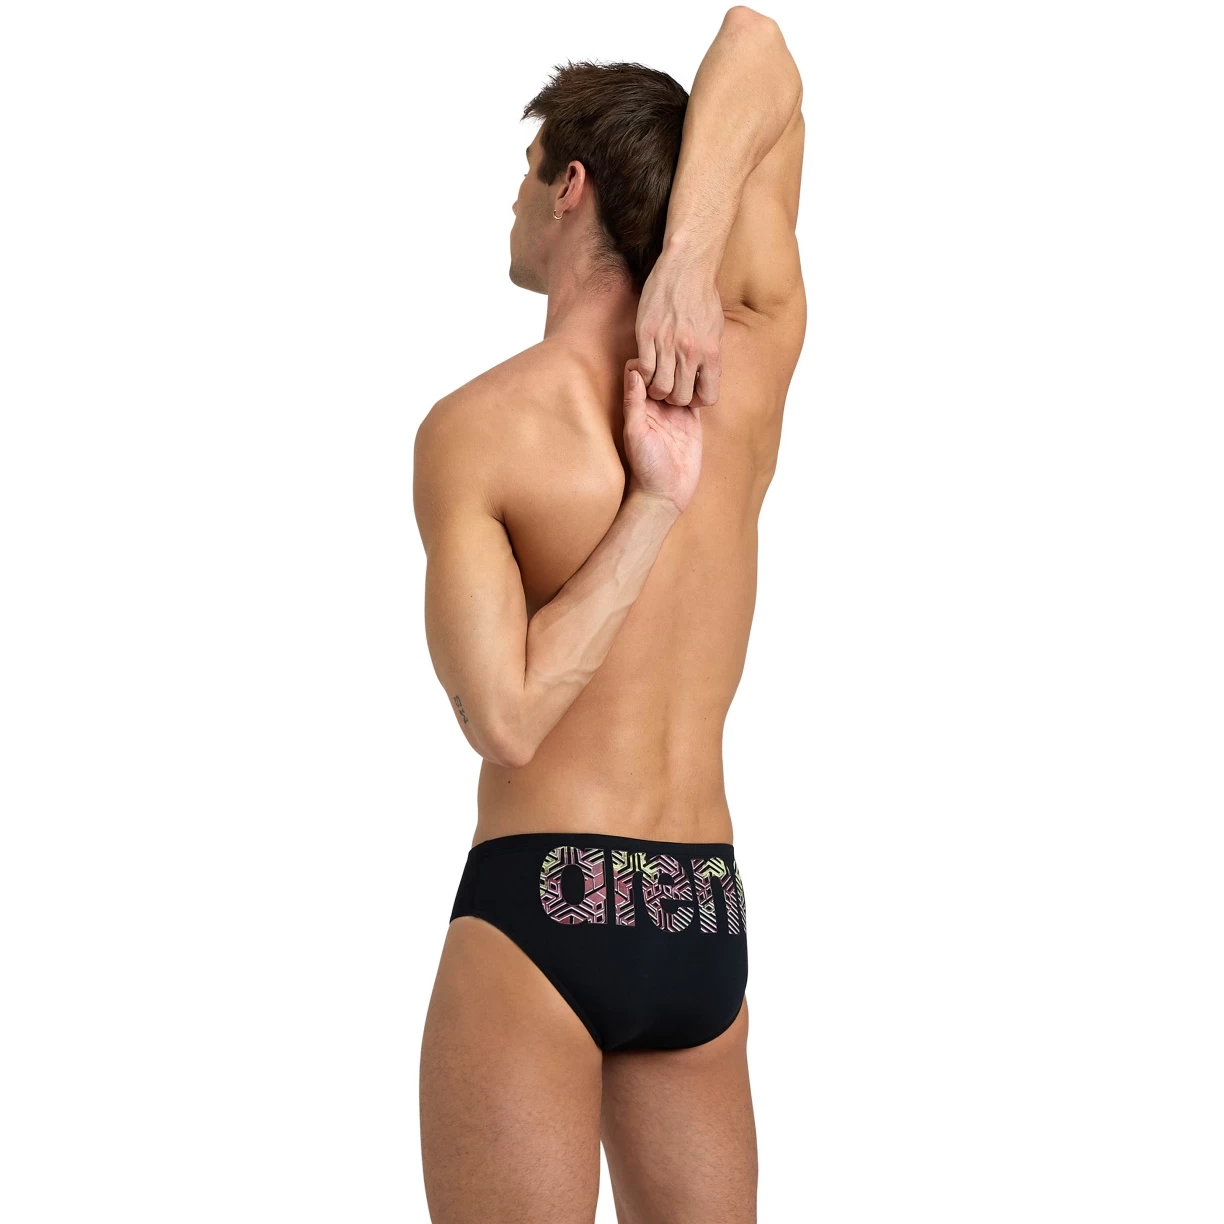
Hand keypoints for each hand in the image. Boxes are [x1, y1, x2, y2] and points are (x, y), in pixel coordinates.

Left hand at [622, 359, 702, 514]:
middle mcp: (655, 405)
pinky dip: (700, 388)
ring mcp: (674, 412)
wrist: (665, 494)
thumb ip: (634, 403)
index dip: (646, 360)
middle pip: (661, 372)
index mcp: (638, 405)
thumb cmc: (645, 467)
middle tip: (679, 353)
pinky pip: (696, 398)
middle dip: (668, 360)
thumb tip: (634, 371)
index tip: (656, 355)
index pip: (639, 371)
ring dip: (685, 372)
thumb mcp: (636, 433)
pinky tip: (704, 381)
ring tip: (693, 364)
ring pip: (679, 381)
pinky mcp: (691, 421)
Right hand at [634, 244, 723, 406]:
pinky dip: (642, 375)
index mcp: (711, 352)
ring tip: (655, 381)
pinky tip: (644, 368)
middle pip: (680, 397)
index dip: (696, 400)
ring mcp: (667, 344)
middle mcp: (690, 352)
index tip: (689, 392)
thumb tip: (706, 377)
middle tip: (669, 388)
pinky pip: (643, 369)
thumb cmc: (702, 297)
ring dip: (656, 390)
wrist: (686, 268)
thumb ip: (711, 356)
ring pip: (659, 387)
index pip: (707, 397)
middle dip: (673, 399)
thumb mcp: (716, 330)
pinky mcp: (647, 334)